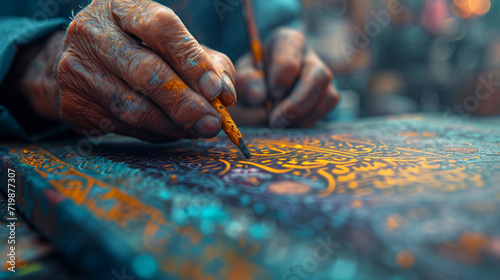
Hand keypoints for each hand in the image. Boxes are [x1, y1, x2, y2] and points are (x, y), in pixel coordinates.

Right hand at [20, 0, 236, 141]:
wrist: (85, 61)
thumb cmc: (143, 49)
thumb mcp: (176, 45)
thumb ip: (209, 64)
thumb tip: (226, 95)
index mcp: (124, 8)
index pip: (161, 28)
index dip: (192, 60)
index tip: (216, 89)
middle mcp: (93, 32)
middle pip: (145, 71)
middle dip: (185, 102)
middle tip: (212, 123)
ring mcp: (76, 68)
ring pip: (132, 106)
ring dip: (172, 125)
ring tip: (198, 130)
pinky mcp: (72, 102)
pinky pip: (121, 126)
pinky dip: (153, 133)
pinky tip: (170, 130)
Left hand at [235, 28, 338, 127]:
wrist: (262, 86)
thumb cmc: (253, 76)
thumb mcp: (243, 76)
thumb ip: (246, 82)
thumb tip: (258, 96)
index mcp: (287, 42)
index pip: (292, 59)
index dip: (281, 81)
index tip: (271, 95)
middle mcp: (309, 55)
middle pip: (318, 76)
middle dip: (297, 103)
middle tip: (276, 120)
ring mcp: (322, 74)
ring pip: (327, 94)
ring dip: (303, 114)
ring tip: (281, 122)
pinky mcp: (328, 92)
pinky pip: (327, 106)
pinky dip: (310, 119)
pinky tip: (292, 121)